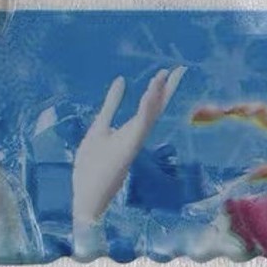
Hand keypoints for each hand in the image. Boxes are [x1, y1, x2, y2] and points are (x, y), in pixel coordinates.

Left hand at [72, 67, 185, 227]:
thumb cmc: (91, 166)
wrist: (86, 197)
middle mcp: (136, 135)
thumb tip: (121, 81)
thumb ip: (111, 105)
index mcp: (131, 130)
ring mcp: (133, 143)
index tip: (168, 71)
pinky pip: (139, 127)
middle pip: (156, 109)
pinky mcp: (128, 149)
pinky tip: (149, 95)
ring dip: (156, 96)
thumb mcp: (99, 128)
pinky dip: (145, 110)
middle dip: (167, 90)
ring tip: (163, 76)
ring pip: (150, 116)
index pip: (149, 106)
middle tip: (180, 69)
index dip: (159, 88)